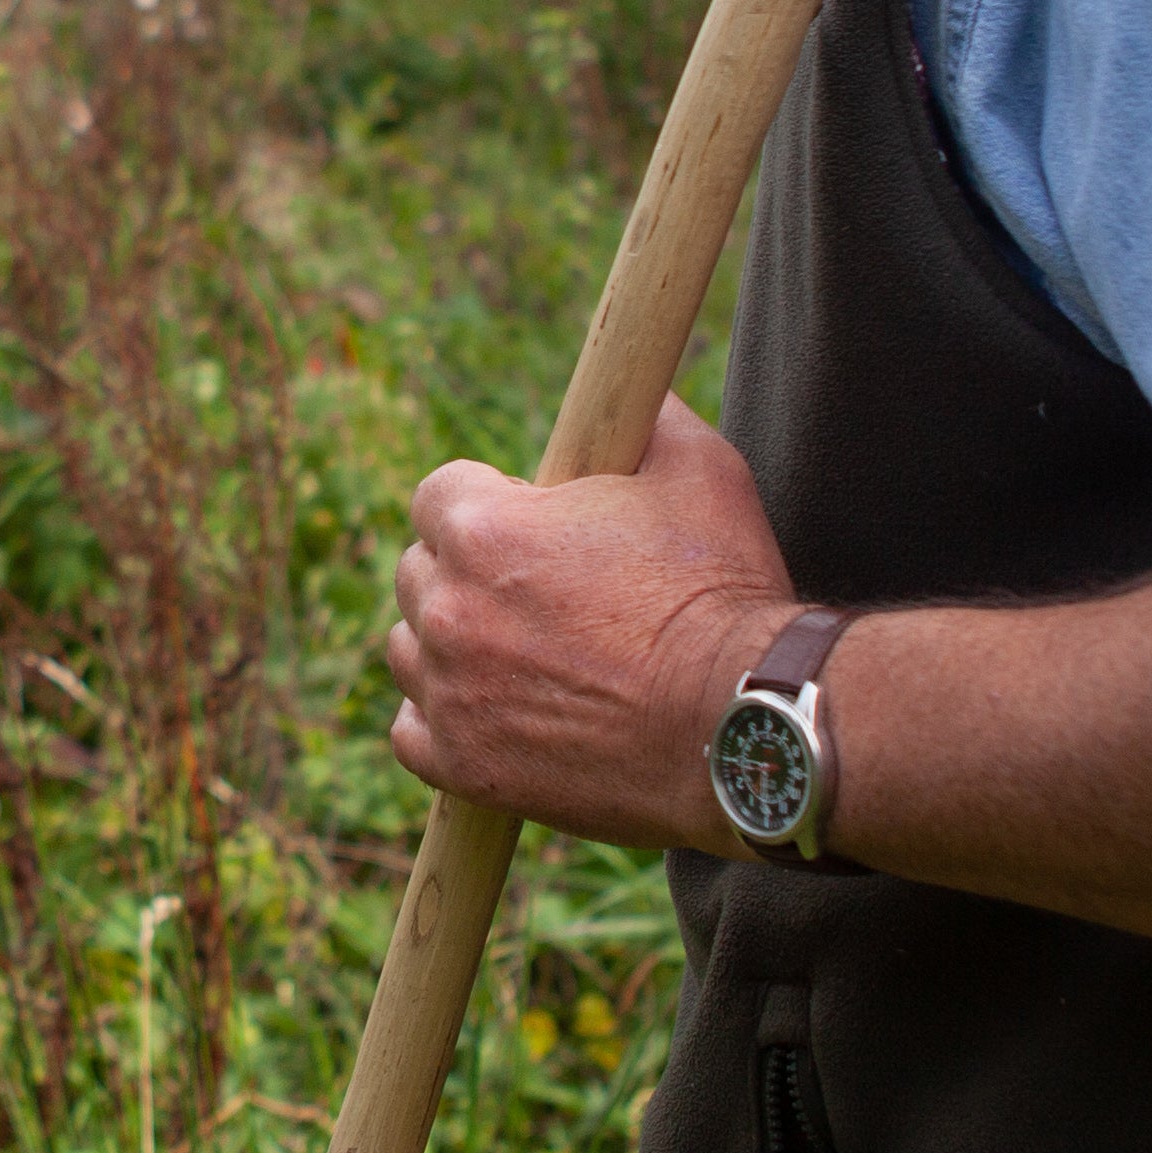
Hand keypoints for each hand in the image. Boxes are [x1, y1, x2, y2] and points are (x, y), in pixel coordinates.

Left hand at [381, 396, 800, 853]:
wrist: (742, 723)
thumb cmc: (722, 593)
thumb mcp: (701, 471)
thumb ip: (651, 418)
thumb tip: (640, 388)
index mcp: (484, 526)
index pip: (436, 496)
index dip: (485, 505)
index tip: (527, 526)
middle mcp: (449, 607)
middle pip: (420, 571)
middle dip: (467, 574)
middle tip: (539, 597)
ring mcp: (450, 691)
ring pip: (409, 650)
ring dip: (450, 647)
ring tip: (521, 656)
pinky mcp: (463, 764)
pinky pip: (411, 733)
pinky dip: (443, 722)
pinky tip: (495, 712)